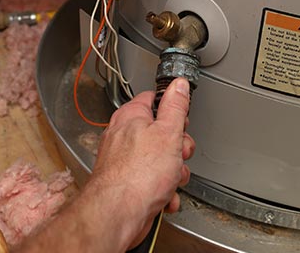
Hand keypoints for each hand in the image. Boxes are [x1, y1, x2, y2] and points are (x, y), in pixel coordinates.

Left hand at [88, 78, 195, 248]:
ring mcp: (124, 161)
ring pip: (160, 161)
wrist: (118, 215)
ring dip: (173, 174)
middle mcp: (123, 136)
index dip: (173, 111)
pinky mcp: (126, 184)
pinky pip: (152, 182)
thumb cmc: (137, 176)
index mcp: (131, 117)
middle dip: (178, 149)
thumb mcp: (168, 133)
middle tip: (178, 155)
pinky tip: (163, 197)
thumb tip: (178, 85)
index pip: (154, 100)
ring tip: (170, 181)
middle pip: (161, 134)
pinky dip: (162, 191)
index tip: (182, 122)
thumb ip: (175, 107)